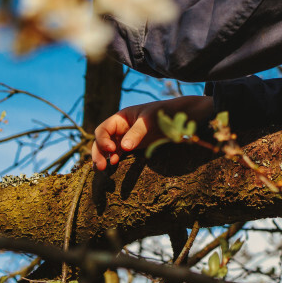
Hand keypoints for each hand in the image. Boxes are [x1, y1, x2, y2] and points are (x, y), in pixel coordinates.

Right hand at [90, 95, 214, 170]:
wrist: (183, 117)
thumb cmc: (165, 113)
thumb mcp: (150, 120)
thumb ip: (137, 132)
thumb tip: (123, 147)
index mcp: (122, 118)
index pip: (103, 129)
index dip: (102, 140)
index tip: (111, 150)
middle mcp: (121, 128)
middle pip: (102, 140)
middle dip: (99, 152)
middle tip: (101, 167)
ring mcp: (127, 138)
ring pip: (109, 149)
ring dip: (104, 158)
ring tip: (104, 169)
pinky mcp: (135, 147)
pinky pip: (121, 154)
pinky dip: (115, 160)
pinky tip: (115, 167)